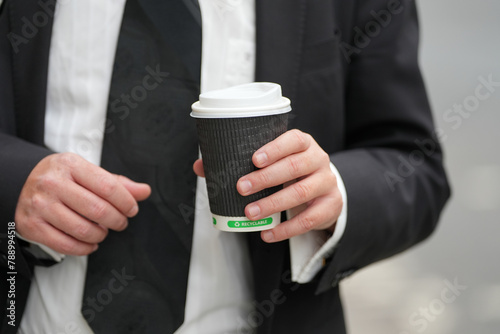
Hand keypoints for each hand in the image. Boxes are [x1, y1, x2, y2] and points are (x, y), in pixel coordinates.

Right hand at [15, 153, 150, 255]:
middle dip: (117, 221)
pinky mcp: (32, 225)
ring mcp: (41, 205)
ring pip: (83, 230)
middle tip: (120, 222)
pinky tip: (90, 242)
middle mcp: (53, 183)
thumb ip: (118, 183)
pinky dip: (84, 248)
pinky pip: (65, 245)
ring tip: (103, 231)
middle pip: (98, 210)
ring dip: (101, 235)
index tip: (132, 209)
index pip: (108, 186)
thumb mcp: (88, 172)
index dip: (126, 202)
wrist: (21, 181)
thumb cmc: (62, 178)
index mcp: (71, 165)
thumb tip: (144, 191)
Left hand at [193, 129, 341, 242]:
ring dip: (273, 204)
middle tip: (241, 187)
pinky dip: (286, 229)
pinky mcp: (331, 205)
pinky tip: (267, 233)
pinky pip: (309, 220)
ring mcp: (327, 182)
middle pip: (295, 166)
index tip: (253, 159)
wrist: (323, 190)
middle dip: (266, 178)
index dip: (274, 149)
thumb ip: (238, 162)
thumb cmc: (289, 172)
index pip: (293, 140)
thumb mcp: (272, 163)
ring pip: (302, 193)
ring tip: (250, 212)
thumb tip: (201, 166)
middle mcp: (319, 159)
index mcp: (303, 143)